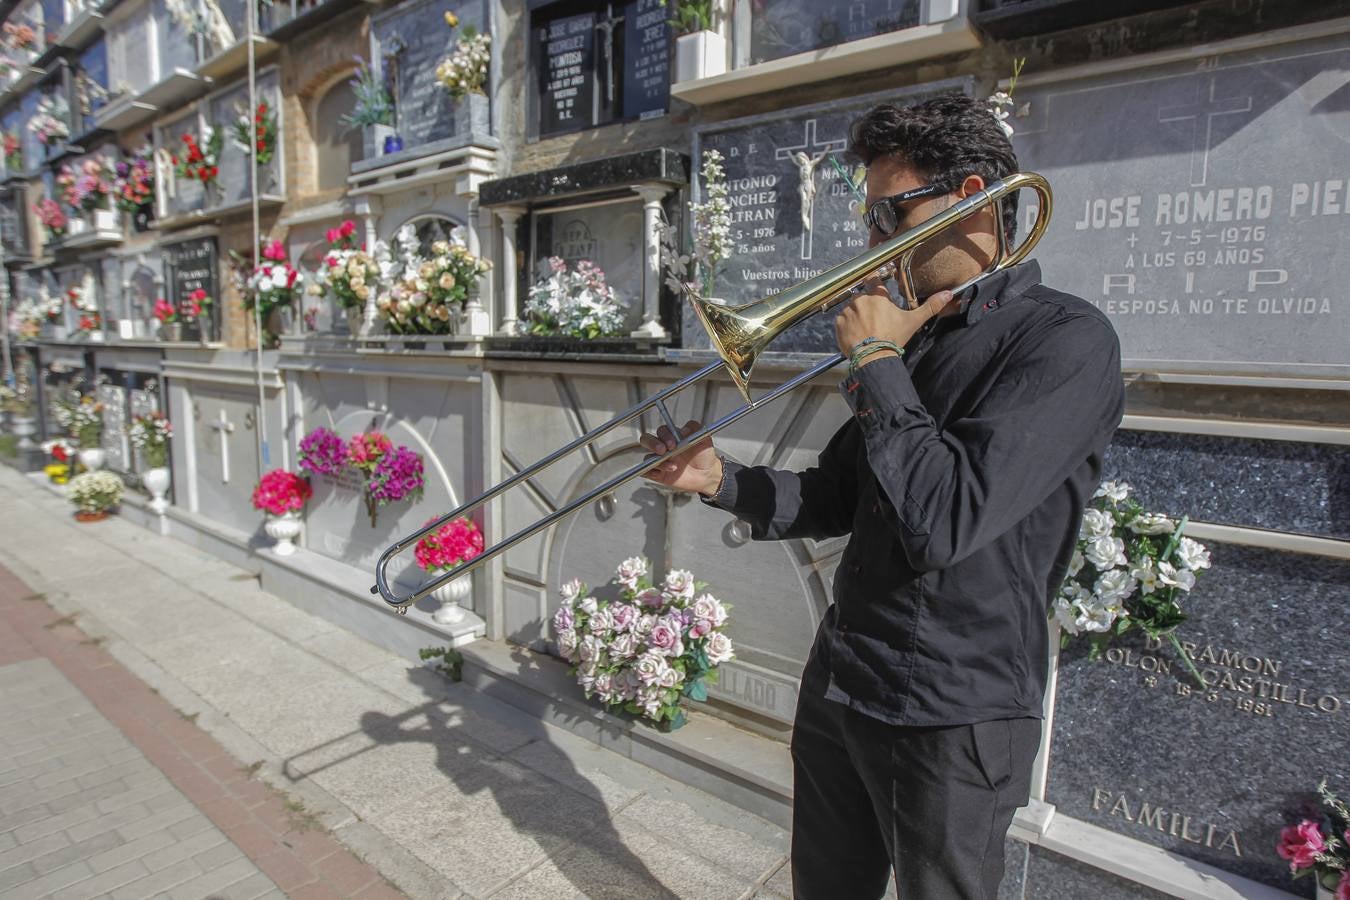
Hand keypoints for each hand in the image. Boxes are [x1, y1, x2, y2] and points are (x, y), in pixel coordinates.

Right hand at [638, 420, 721, 495]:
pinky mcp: (658, 474)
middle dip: (652, 443)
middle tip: (663, 450)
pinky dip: (650, 472)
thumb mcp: (704, 438)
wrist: (707, 474)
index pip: (662, 431)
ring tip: (674, 466)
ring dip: (658, 462)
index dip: (665, 435)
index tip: (674, 443)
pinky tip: (663, 473)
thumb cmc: (703, 455)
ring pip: (647, 458)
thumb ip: (695, 428)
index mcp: (672, 436)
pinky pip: (646, 472)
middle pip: (646, 440)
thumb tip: (684, 429)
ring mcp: (659, 460)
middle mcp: (663, 447)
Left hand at [834, 284, 955, 360]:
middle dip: (868, 306)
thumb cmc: (894, 338)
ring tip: (867, 330)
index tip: (878, 291)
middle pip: (863, 297)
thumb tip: (948, 294)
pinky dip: (848, 326)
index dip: (875, 284)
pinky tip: (857, 335)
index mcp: (877, 296)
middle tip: (876, 321)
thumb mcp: (913, 321)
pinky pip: (842, 321)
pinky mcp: (838, 323)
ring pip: (852, 309)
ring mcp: (847, 311)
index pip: (873, 279)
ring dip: (857, 316)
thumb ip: (930, 306)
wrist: (874, 358)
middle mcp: (860, 299)